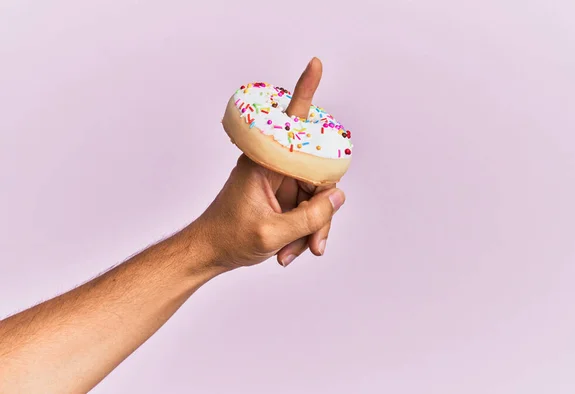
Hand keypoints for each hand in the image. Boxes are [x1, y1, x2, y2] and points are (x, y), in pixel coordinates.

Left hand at [191, 58, 345, 268]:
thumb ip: (309, 217)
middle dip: (320, 214)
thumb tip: (338, 196)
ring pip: (317, 197)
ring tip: (290, 252)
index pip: (291, 122)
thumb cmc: (229, 238)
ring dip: (311, 228)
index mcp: (264, 163)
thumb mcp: (271, 233)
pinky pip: (308, 209)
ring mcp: (281, 182)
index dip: (305, 91)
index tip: (315, 64)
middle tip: (312, 244)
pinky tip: (289, 251)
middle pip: (318, 176)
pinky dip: (304, 232)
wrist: (211, 253)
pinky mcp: (284, 196)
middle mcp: (275, 166)